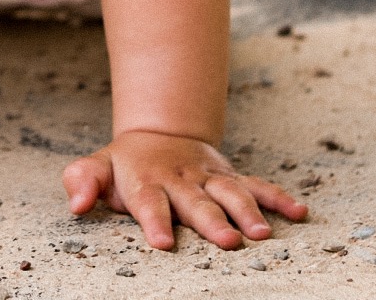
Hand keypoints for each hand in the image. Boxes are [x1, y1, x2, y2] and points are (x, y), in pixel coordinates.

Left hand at [61, 129, 307, 250]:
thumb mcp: (97, 167)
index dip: (154, 221)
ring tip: (263, 234)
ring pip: (232, 193)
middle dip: (212, 221)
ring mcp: (210, 177)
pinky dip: (279, 197)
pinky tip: (299, 212)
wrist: (159, 132)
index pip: (149, 203)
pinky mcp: (231, 176)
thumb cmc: (125, 165)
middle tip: (228, 241)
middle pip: (197, 202)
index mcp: (146, 181)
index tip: (161, 242)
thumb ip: (84, 181)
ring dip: (249, 211)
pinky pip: (258, 184)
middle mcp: (181, 179)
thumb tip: (75, 203)